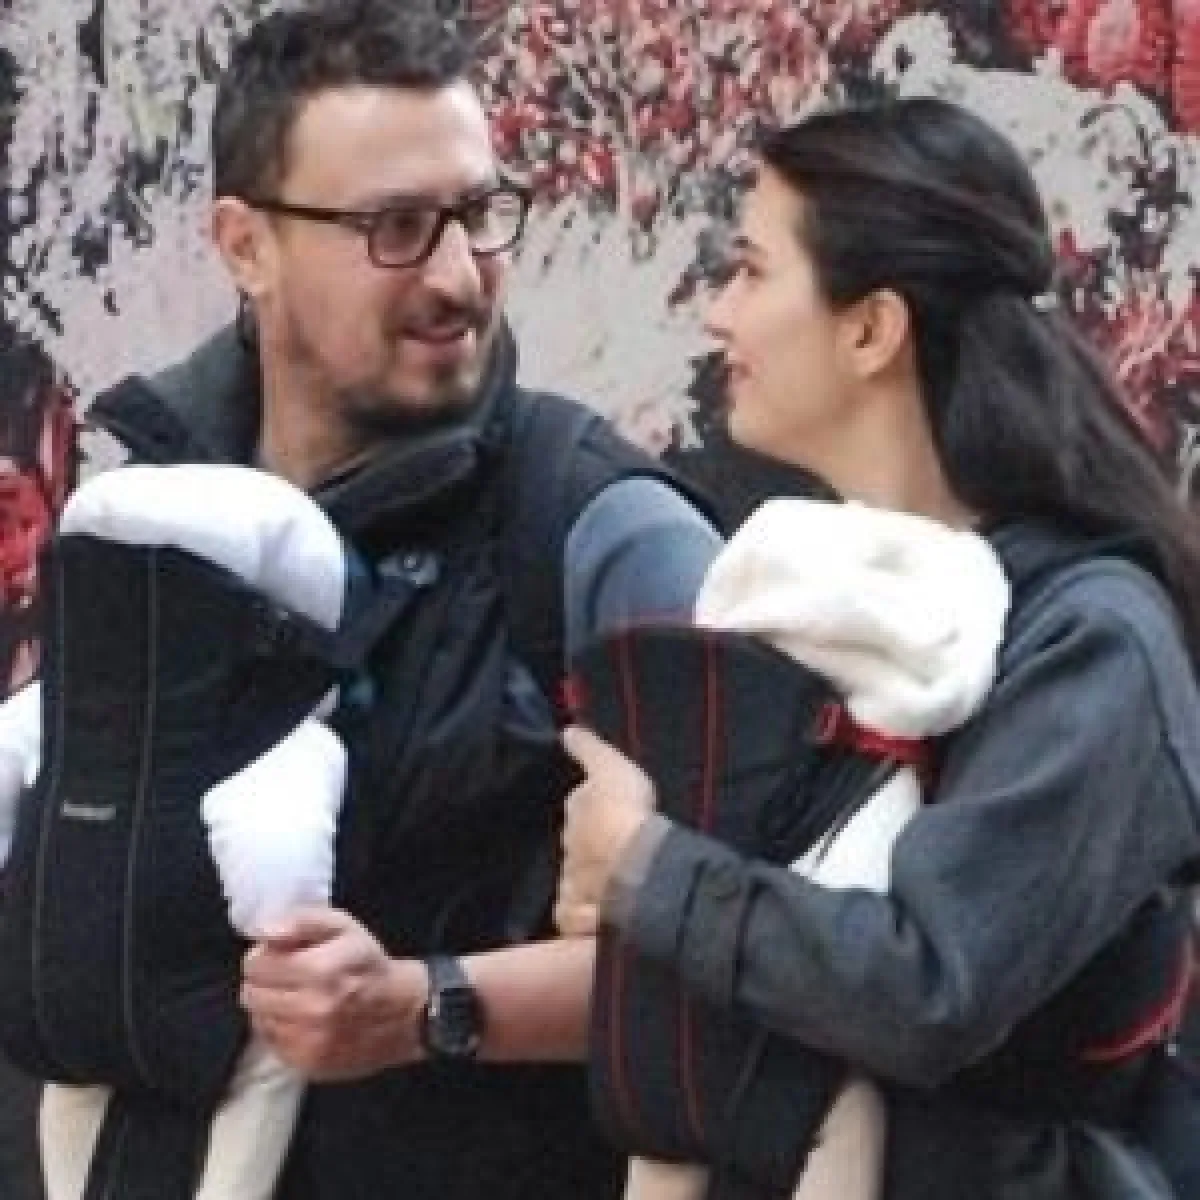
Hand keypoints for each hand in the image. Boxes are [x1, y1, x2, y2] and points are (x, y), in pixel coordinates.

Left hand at [241, 907, 425, 1080]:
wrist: (403, 1014)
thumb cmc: (369, 964)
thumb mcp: (344, 926)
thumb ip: (302, 921)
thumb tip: (263, 931)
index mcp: (318, 971)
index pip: (255, 964)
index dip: (265, 955)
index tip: (283, 954)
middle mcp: (310, 1010)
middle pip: (251, 993)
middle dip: (265, 980)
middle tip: (289, 975)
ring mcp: (307, 1043)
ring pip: (258, 1018)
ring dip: (271, 1004)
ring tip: (297, 996)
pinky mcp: (306, 1065)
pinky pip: (271, 1042)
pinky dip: (281, 1027)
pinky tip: (302, 1018)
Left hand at [555, 725, 655, 937]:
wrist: (636, 868)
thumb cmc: (626, 813)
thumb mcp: (611, 767)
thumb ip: (589, 749)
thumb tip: (566, 731)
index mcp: (577, 810)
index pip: (580, 806)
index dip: (592, 808)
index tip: (604, 811)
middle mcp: (568, 845)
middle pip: (578, 842)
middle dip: (590, 844)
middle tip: (614, 847)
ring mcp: (571, 881)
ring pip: (578, 877)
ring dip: (590, 878)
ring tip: (614, 881)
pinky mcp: (575, 915)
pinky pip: (576, 914)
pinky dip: (583, 914)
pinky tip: (598, 916)